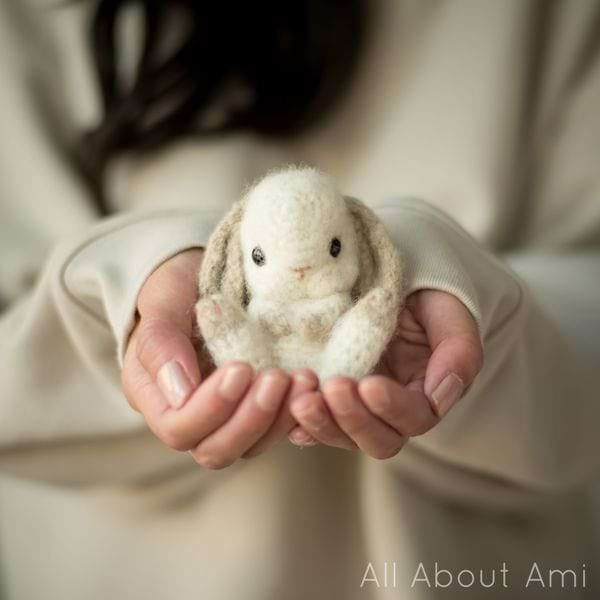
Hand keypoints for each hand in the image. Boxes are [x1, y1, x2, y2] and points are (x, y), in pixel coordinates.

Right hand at [121, 249, 316, 468]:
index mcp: (157, 398)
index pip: (180, 429)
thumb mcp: (160, 303)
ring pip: (252, 445)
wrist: (205, 277)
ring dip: (279, 418)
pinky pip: (277, 428)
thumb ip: (159, 344)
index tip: (240, 368)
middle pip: (216, 450)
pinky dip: (296, 413)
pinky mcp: (258, 406)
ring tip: (303, 379)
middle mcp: (192, 416)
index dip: (211, 408)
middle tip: (277, 378)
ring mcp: (228, 415)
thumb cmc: (177, 289)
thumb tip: (180, 394)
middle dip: (250, 419)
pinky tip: (310, 388)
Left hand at [287, 290, 483, 458]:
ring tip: (302, 400)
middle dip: (354, 419)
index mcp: (425, 395)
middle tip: (333, 387)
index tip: (369, 384)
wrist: (396, 285)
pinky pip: (316, 422)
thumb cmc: (426, 299)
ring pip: (343, 436)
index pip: (414, 418)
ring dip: (322, 423)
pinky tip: (288, 411)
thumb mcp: (449, 315)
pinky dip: (300, 423)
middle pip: (378, 440)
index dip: (392, 408)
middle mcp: (391, 410)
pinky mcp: (330, 397)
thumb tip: (441, 398)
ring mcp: (359, 406)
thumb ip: (458, 353)